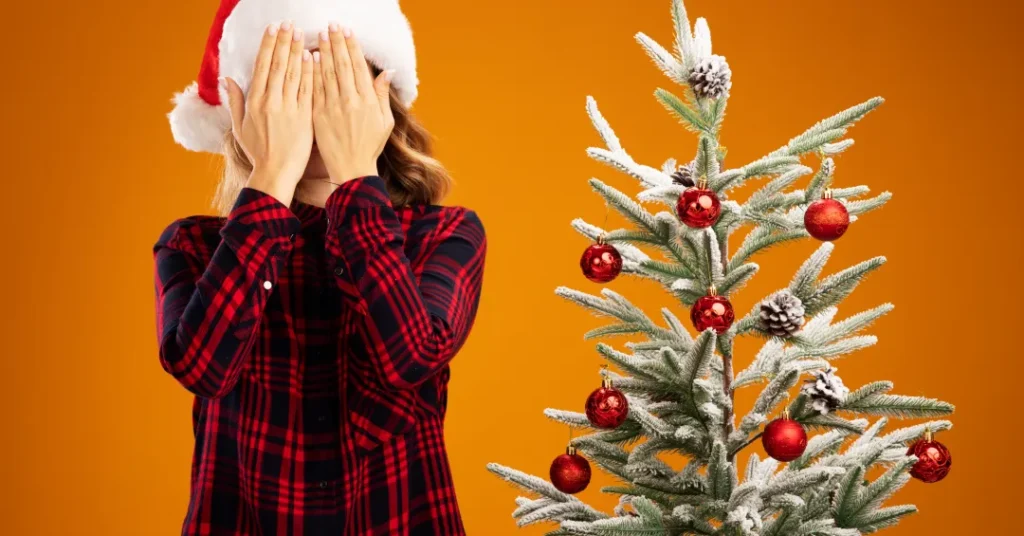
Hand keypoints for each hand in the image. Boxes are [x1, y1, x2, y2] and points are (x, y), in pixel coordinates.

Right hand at [225, 21, 313, 205]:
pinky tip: (313, 57)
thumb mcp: (240, 127)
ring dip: (297, 51)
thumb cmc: (258, 152)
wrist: (275, 173)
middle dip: (284, 42)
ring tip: (301, 33)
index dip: (268, 46)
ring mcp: (288, 109)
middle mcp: (270, 102)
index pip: (262, 66)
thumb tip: (227, 79)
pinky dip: (310, 72)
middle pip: (278, 65)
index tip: (273, 29)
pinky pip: (308, 90)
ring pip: (293, 74)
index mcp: (254, 101)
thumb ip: (235, 101)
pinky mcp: (304, 117)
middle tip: (289, 24)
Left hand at [312, 23, 395, 183]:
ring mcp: (332, 108)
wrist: (352, 170)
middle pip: (341, 65)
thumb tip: (386, 72)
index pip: (358, 67)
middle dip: (336, 43)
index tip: (347, 31)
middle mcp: (350, 101)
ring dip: (323, 52)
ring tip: (319, 35)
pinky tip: (308, 58)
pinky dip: (311, 72)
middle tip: (331, 25)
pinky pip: (314, 89)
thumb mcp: (385, 122)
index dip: (352, 47)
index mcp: (368, 101)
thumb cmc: (370, 147)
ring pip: (326, 74)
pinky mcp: (318, 116)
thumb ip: (383, 95)